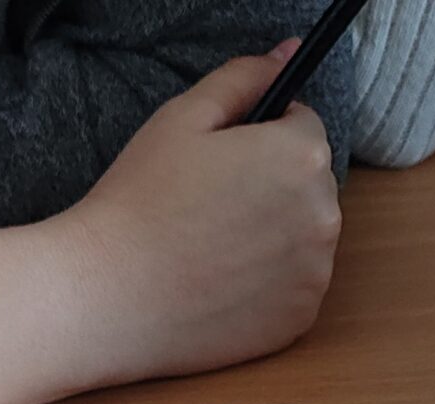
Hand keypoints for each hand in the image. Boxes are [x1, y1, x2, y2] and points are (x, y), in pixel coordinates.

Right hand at [0, 45, 340, 403]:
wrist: (109, 295)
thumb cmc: (140, 201)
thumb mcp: (183, 117)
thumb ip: (243, 79)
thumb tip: (288, 54)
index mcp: (302, 154)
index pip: (303, 127)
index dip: (259, 137)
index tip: (219, 161)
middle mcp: (324, 214)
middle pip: (310, 184)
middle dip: (272, 186)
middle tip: (208, 206)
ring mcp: (315, 273)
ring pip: (304, 237)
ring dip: (274, 235)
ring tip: (212, 245)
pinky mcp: (299, 319)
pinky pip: (295, 287)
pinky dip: (268, 284)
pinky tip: (219, 282)